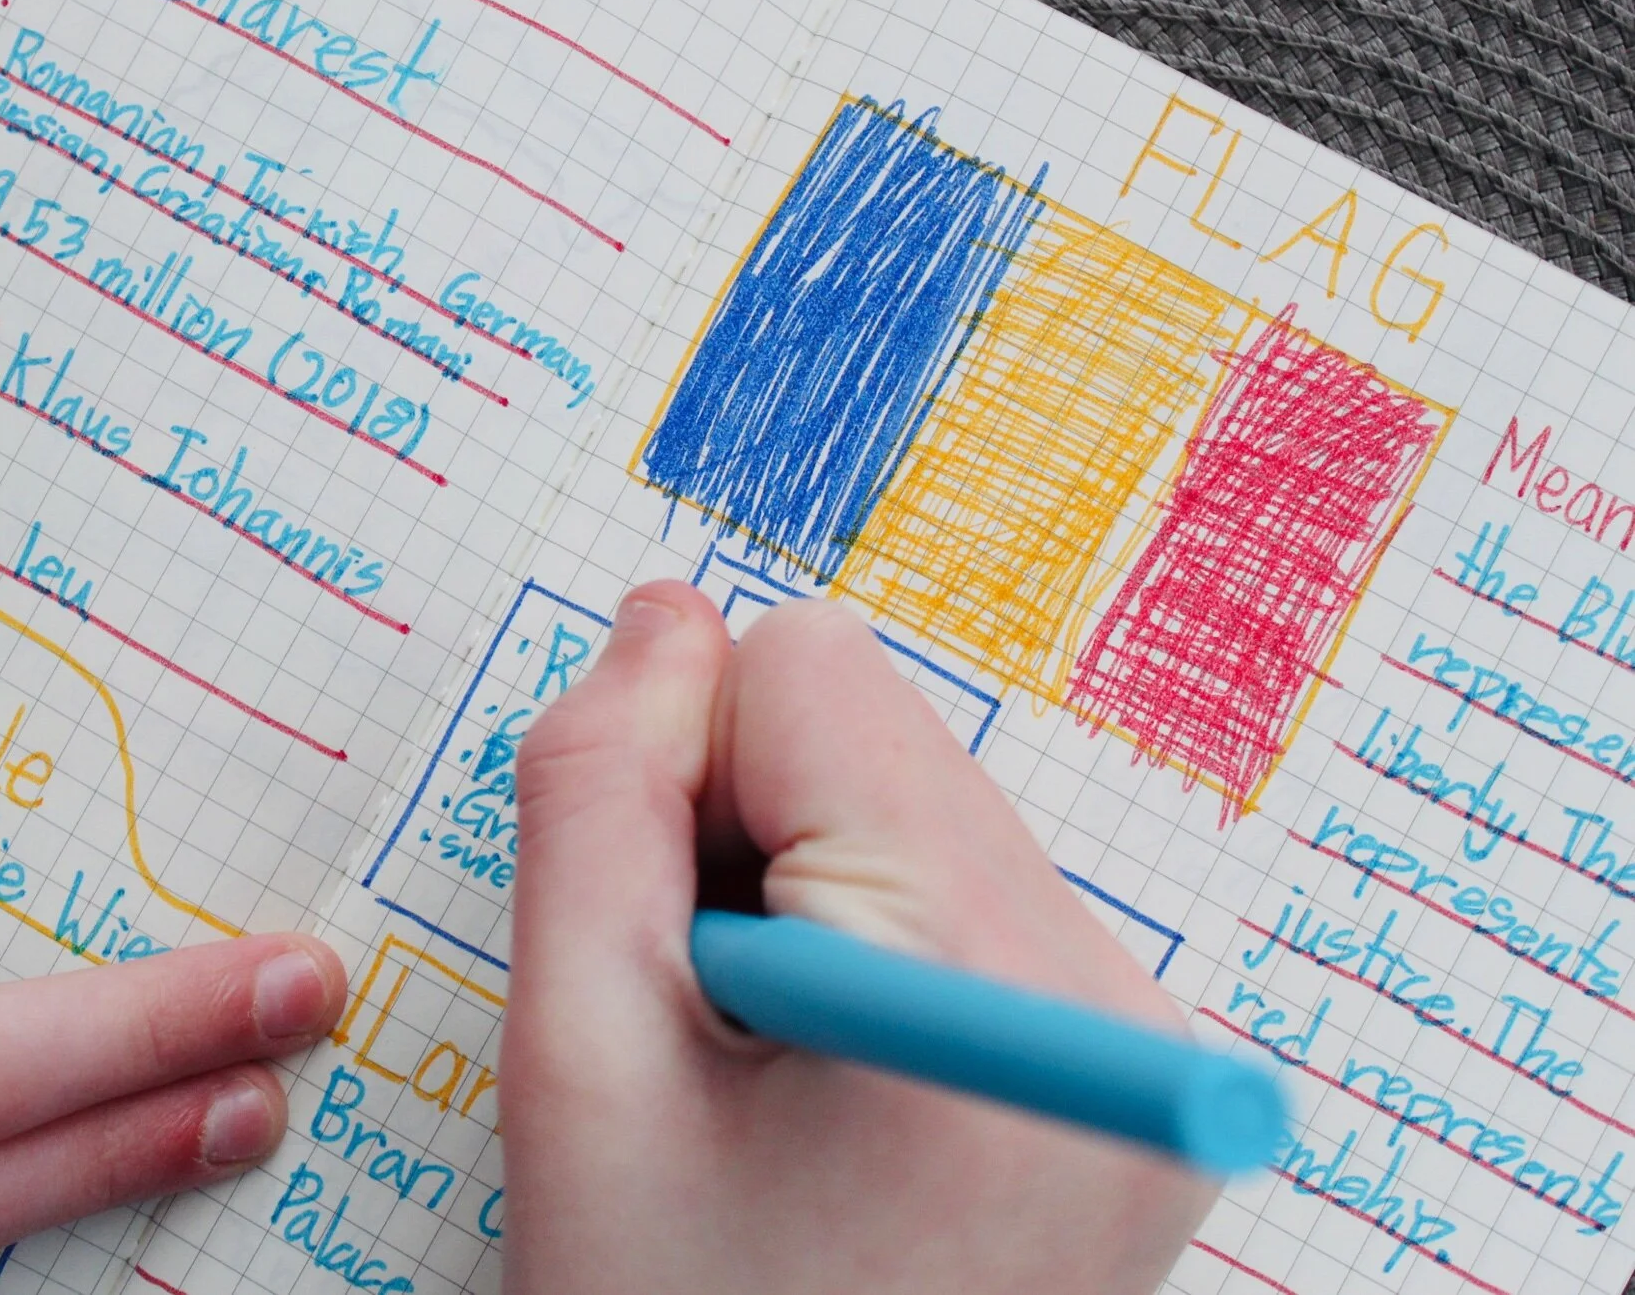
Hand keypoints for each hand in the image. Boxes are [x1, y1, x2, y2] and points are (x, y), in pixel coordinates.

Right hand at [501, 582, 1213, 1294]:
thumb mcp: (580, 1060)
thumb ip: (594, 797)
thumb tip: (661, 618)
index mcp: (995, 975)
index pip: (805, 670)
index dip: (673, 780)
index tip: (659, 956)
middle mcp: (1116, 982)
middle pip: (868, 737)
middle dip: (739, 847)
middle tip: (701, 1044)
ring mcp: (1134, 1024)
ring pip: (902, 809)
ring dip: (788, 907)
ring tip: (757, 1087)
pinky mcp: (1120, 1053)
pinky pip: (951, 895)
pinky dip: (851, 956)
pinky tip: (816, 1094)